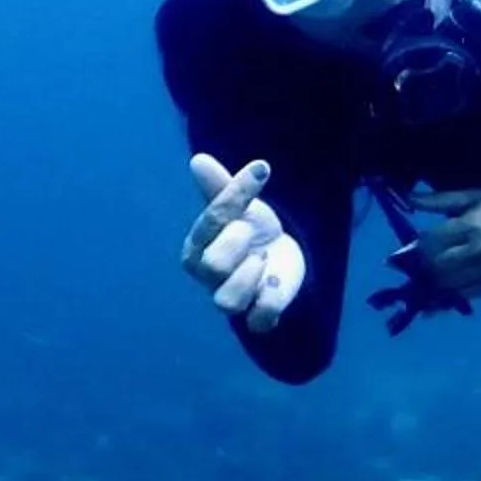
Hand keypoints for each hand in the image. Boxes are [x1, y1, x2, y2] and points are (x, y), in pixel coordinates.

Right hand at [182, 154, 305, 334]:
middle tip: (253, 234)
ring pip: (226, 301)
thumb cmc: (253, 229)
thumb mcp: (241, 206)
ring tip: (265, 261)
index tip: (261, 171)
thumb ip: (221, 188)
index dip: (236, 196)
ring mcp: (232, 297)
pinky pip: (258, 320)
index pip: (211, 220)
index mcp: (197, 247)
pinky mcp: (258, 316)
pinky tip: (277, 279)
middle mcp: (208, 276)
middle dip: (239, 243)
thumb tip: (199, 160)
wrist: (282, 255)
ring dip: (250, 277)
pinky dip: (272, 301)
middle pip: (213, 266)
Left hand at [404, 189, 480, 297]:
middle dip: (425, 266)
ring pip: (450, 285)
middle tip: (421, 263)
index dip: (417, 246)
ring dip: (436, 282)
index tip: (415, 245)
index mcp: (471, 226)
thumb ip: (439, 201)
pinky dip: (453, 294)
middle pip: (438, 267)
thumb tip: (409, 199)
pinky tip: (446, 289)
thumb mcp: (472, 197)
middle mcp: (479, 252)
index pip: (431, 243)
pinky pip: (467, 295)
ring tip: (432, 276)